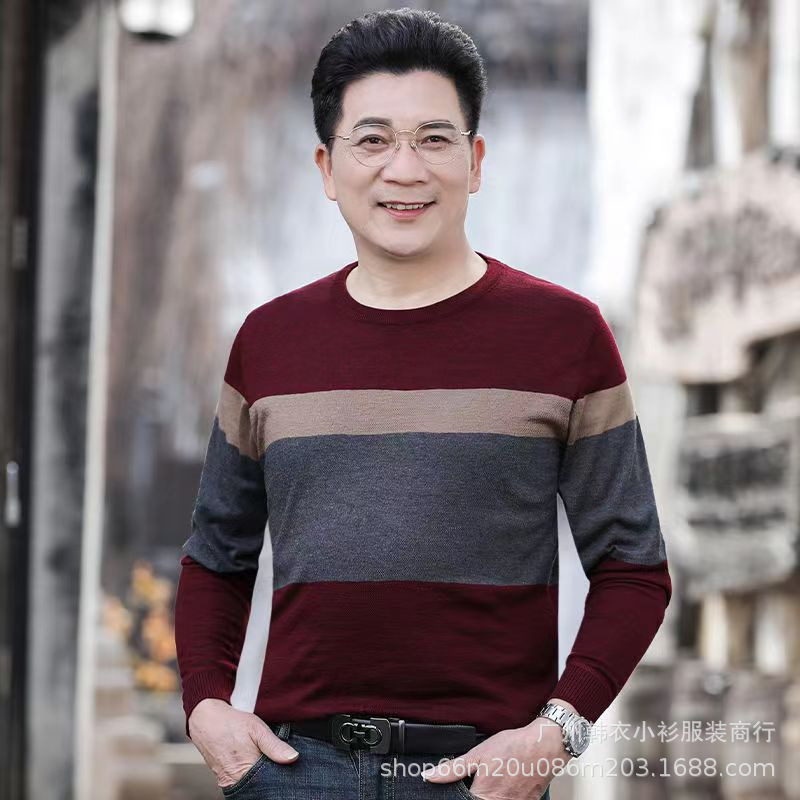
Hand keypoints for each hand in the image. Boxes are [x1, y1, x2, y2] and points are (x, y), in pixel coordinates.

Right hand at [188, 698, 299, 787]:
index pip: (270, 782)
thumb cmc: (232, 723)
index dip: (280, 776)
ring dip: (259, 777)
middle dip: (269, 777)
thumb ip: (275, 745)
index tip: (287, 769)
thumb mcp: (257, 728)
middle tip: (274, 763)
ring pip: (250, 786)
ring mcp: (227, 782)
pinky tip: (252, 765)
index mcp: (246, 768)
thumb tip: (293, 758)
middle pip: (260, 786)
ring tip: (262, 761)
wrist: (206, 720)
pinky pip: (240, 783)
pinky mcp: (223, 780)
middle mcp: (235, 779)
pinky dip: (248, 777)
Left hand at [421, 718, 569, 798]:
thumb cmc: (514, 746)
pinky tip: (507, 785)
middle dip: (477, 793)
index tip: (463, 788)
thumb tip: (430, 777)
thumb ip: (453, 769)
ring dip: (492, 794)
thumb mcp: (478, 753)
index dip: (461, 796)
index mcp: (484, 794)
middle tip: (482, 780)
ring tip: (495, 782)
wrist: (544, 745)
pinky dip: (506, 796)